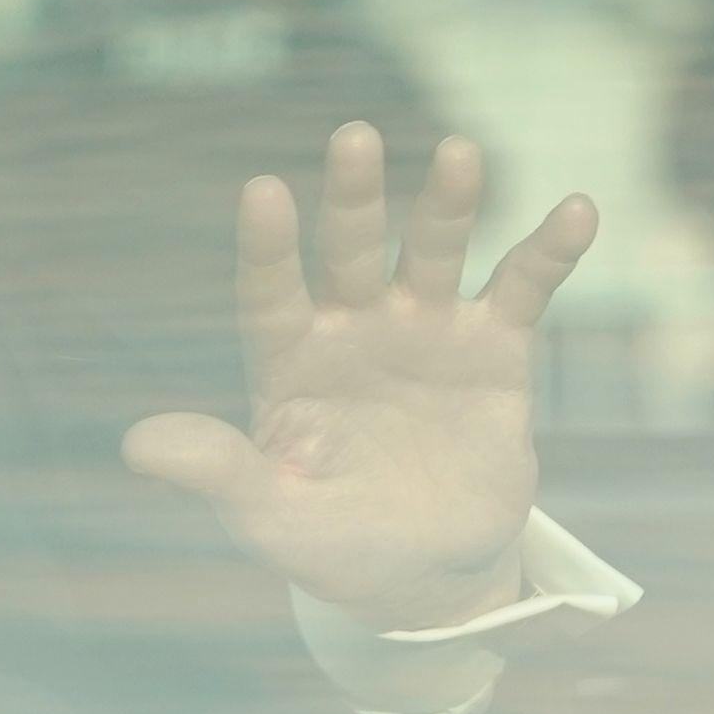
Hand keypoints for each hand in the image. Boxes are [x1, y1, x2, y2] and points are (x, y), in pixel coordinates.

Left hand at [122, 122, 595, 629]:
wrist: (427, 575)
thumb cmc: (332, 543)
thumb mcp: (269, 517)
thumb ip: (217, 473)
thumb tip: (135, 444)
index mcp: (290, 361)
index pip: (270, 294)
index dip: (267, 248)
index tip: (262, 192)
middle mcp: (354, 326)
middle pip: (349, 250)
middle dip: (352, 198)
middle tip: (353, 138)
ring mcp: (426, 329)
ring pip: (433, 251)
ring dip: (446, 203)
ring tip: (459, 151)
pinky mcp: (494, 348)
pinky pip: (522, 286)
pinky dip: (550, 249)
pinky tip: (578, 209)